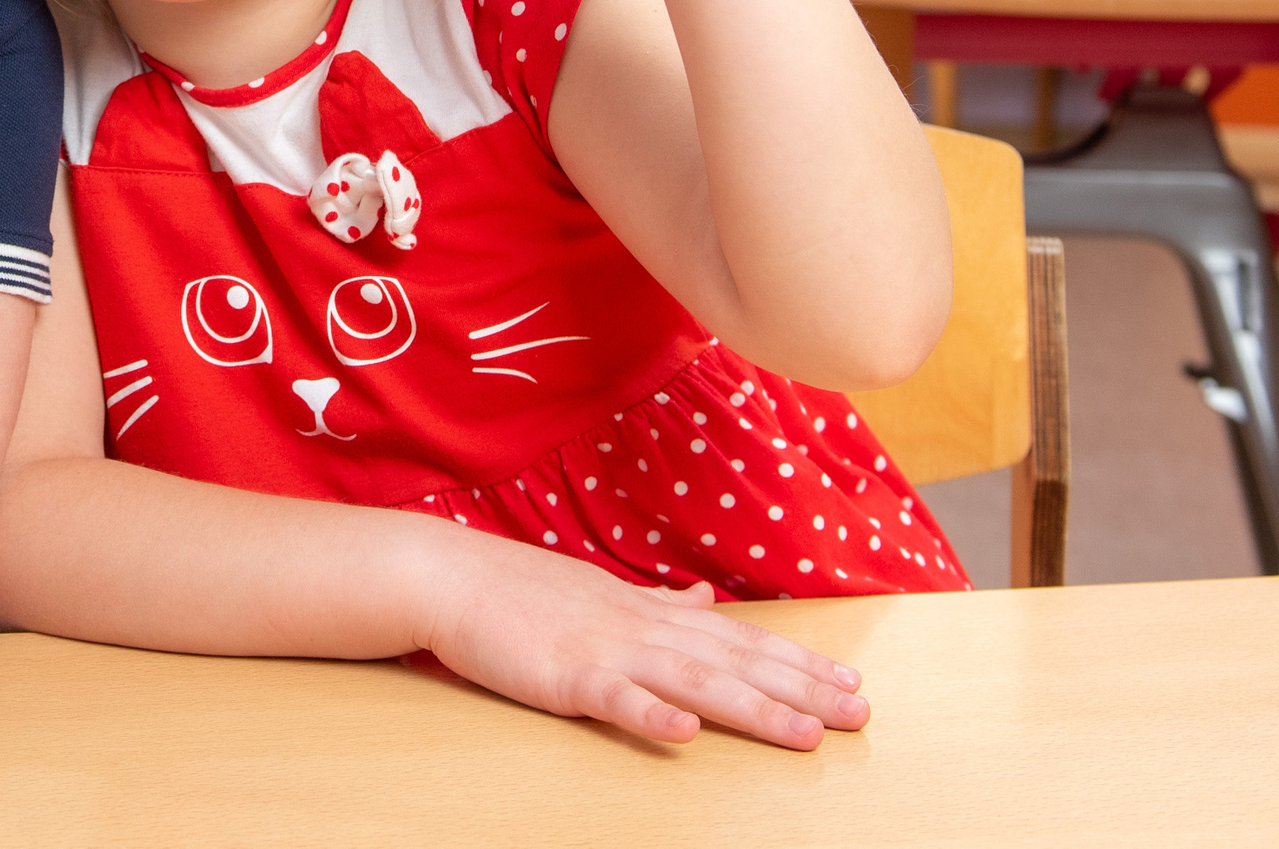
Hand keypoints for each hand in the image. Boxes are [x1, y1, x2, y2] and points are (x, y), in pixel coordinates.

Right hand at [417, 521, 868, 749]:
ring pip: (692, 681)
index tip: (850, 681)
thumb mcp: (602, 592)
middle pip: (733, 661)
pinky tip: (686, 735)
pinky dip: (651, 715)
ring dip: (752, 707)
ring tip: (805, 735)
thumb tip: (705, 599)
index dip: (798, 661)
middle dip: (800, 689)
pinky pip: (614, 699)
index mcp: (650, 612)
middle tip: (859, 713)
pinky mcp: (564, 675)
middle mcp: (640, 628)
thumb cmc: (521, 590)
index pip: (739, 639)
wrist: (450, 576)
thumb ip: (658, 602)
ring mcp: (605, 650)